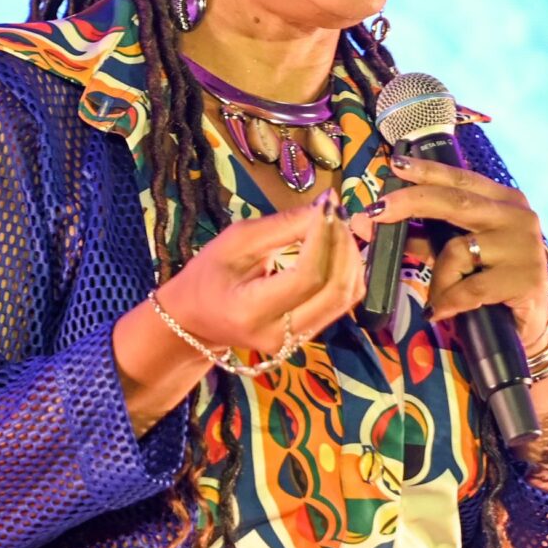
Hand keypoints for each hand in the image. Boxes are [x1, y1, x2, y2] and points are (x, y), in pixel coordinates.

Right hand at [154, 189, 366, 355]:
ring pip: (346, 297)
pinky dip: (347, 271)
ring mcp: (298, 341)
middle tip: (335, 213)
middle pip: (335, 290)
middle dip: (343, 246)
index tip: (326, 206)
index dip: (323, 238)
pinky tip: (337, 248)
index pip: (306, 276)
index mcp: (251, 311)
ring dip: (351, 257)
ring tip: (337, 227)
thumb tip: (326, 206)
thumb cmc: (207, 276)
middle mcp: (279, 335)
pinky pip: (342, 302)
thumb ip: (283, 226)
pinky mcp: (309, 335)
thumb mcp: (236, 241)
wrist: (197, 320)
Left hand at [371, 154, 547, 332]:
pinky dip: (449, 300)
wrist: (532, 320)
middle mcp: (517, 216)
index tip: (396, 164)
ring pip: (458, 250)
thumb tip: (369, 222)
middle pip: (456, 202)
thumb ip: (422, 236)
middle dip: (412, 203)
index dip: (427, 172)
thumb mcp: (458, 253)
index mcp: (502, 200)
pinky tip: (443, 310)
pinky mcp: (525, 279)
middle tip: (376, 212)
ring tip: (440, 299)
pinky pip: (469, 288)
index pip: (460, 180)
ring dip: (439, 279)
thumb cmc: (491, 279)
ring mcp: (524, 246)